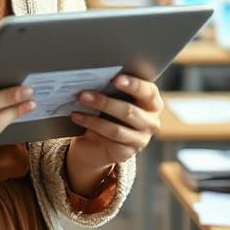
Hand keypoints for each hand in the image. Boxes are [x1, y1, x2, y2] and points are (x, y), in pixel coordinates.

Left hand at [65, 64, 163, 193]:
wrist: (100, 141)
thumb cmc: (109, 110)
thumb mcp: (114, 97)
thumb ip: (111, 88)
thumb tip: (93, 76)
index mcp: (152, 103)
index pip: (149, 92)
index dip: (134, 85)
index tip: (116, 79)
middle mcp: (150, 122)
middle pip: (129, 112)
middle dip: (104, 102)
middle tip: (83, 94)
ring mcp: (140, 140)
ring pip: (116, 129)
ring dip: (93, 118)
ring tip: (78, 107)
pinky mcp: (126, 153)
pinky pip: (108, 141)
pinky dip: (91, 127)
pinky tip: (77, 118)